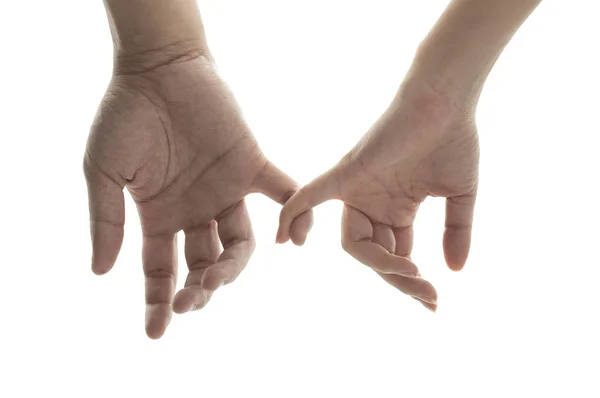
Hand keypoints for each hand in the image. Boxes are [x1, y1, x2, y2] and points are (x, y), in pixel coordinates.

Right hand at [84, 54, 311, 337]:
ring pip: (239, 243)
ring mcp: (225, 191)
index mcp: (159, 216)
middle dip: (199, 289)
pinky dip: (295, 214)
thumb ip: (107, 220)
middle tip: (194, 299)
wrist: (159, 68)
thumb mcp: (105, 172)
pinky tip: (296, 240)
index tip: (158, 332)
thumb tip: (100, 272)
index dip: (159, 301)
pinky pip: (283, 193)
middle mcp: (195, 211)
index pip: (161, 270)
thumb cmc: (125, 116)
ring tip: (218, 275)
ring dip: (233, 266)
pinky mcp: (252, 165)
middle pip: (203, 264)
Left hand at [277, 80, 478, 310]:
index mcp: (396, 209)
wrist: (446, 101)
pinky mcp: (346, 173)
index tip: (432, 301)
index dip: (410, 281)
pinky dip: (294, 214)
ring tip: (411, 273)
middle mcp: (373, 203)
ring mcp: (358, 190)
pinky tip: (284, 241)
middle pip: (374, 256)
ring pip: (353, 243)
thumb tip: (456, 271)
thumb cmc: (453, 140)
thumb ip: (456, 232)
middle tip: (427, 296)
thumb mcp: (459, 197)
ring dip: (380, 265)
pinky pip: (311, 196)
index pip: (395, 256)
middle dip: (399, 279)